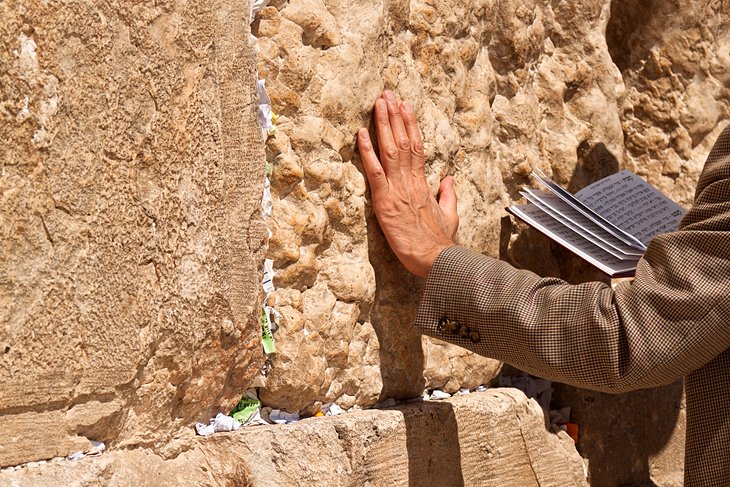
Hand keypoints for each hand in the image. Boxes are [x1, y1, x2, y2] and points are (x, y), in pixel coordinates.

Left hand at [358, 90, 458, 277]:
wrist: (437, 259)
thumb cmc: (441, 242)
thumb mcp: (450, 215)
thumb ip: (447, 195)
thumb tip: (447, 179)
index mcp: (423, 184)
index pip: (416, 147)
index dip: (409, 124)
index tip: (405, 105)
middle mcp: (410, 181)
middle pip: (403, 141)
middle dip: (395, 115)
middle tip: (387, 93)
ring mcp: (398, 190)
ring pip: (390, 149)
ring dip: (383, 124)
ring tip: (378, 102)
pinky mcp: (385, 202)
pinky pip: (375, 172)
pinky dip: (368, 151)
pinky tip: (362, 133)